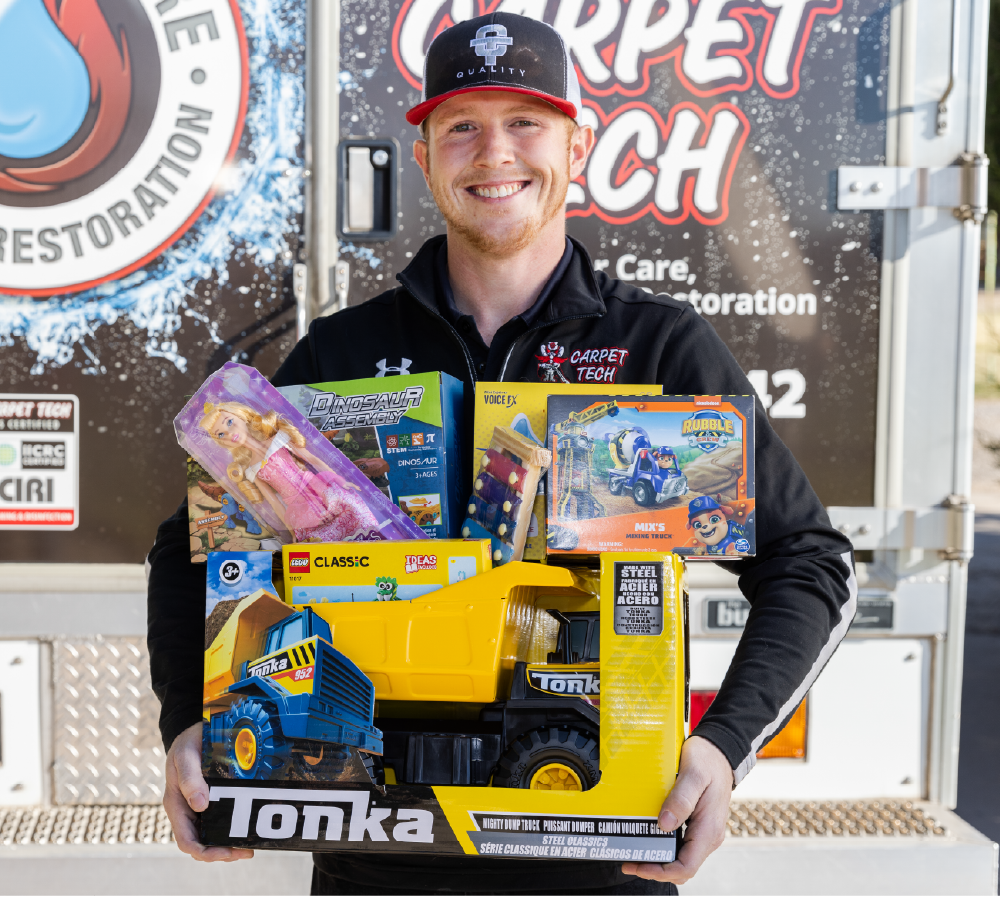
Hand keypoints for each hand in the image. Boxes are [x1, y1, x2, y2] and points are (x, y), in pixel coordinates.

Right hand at [163, 722, 253, 861]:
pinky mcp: (212, 799)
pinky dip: (234, 827)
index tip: (226, 852)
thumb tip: (200, 805)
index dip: (205, 852)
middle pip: (201, 843)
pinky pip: (221, 820)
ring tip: (251, 844)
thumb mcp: (184, 756)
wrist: (195, 731)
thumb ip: (189, 778)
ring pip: (212, 835)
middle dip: (222, 852)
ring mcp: (199, 806)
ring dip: (229, 843)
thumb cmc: (187, 743)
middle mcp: (187, 810)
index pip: (186, 841)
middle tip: (247, 851)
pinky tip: (248, 825)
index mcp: (176, 805)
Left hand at [622, 735, 732, 884]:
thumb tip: (665, 824)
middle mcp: (707, 835)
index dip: (661, 872)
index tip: (639, 865)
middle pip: (681, 867)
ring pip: (679, 857)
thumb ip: (681, 799)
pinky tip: (646, 836)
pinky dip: (662, 845)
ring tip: (633, 851)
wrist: (719, 751)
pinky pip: (679, 844)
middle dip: (655, 868)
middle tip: (629, 861)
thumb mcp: (694, 775)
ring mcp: (702, 831)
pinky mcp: (696, 824)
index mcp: (708, 829)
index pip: (686, 866)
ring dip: (657, 859)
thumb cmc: (708, 760)